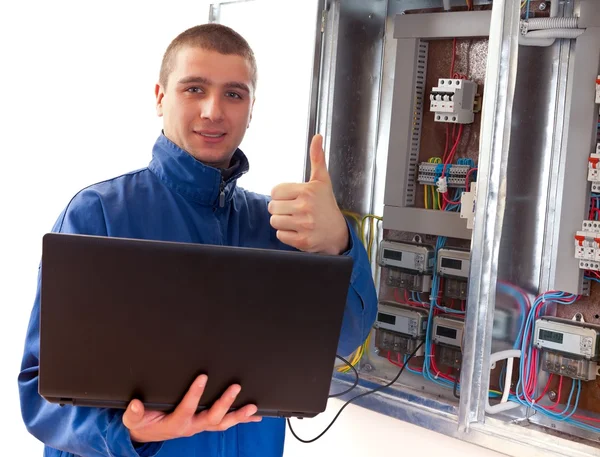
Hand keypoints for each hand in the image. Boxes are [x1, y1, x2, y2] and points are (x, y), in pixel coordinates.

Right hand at [122, 375, 260, 443]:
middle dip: (225, 403)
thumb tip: (134, 405)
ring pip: (222, 422)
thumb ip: (133, 413)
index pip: (187, 409)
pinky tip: (254, 414)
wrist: (148, 434)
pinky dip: (241, 419)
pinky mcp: (206, 424)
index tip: (203, 377)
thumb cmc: (144, 422)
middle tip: (235, 387)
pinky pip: (225, 423)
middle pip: (212, 418)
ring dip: (238, 415)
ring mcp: (200, 426)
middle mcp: (191, 426)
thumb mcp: (134, 419)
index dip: (195, 394)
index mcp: (175, 423)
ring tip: (252, 406)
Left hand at [269, 134, 348, 254]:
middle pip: (272, 207)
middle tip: (293, 210)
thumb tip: (317, 136)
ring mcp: (304, 225)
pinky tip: (297, 231)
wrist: (338, 233)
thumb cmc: (327, 205)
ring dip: (281, 222)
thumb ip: (317, 158)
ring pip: (274, 221)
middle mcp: (305, 207)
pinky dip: (286, 235)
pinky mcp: (302, 241)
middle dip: (280, 209)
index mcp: (307, 191)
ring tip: (294, 220)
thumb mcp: (322, 181)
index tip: (292, 198)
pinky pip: (280, 235)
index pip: (275, 191)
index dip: (281, 195)